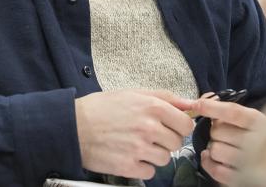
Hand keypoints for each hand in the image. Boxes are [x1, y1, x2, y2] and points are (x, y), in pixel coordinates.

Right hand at [75, 90, 194, 179]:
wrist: (73, 126)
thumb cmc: (101, 107)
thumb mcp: (132, 93)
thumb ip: (165, 97)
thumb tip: (192, 103)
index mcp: (152, 107)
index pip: (185, 124)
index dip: (178, 126)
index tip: (168, 127)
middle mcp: (149, 128)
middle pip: (177, 143)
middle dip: (165, 140)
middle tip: (147, 135)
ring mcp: (139, 149)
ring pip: (165, 159)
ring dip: (154, 154)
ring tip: (136, 145)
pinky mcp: (128, 167)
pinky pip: (150, 172)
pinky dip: (142, 167)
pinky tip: (129, 156)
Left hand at [192, 98, 265, 185]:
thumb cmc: (257, 136)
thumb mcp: (250, 119)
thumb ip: (229, 110)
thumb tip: (204, 100)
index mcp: (260, 122)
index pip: (233, 112)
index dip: (212, 107)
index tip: (197, 105)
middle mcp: (258, 142)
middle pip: (218, 131)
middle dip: (215, 131)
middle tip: (224, 134)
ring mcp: (251, 162)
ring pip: (215, 150)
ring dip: (213, 148)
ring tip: (223, 147)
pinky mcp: (242, 178)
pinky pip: (216, 170)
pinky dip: (208, 163)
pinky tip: (212, 158)